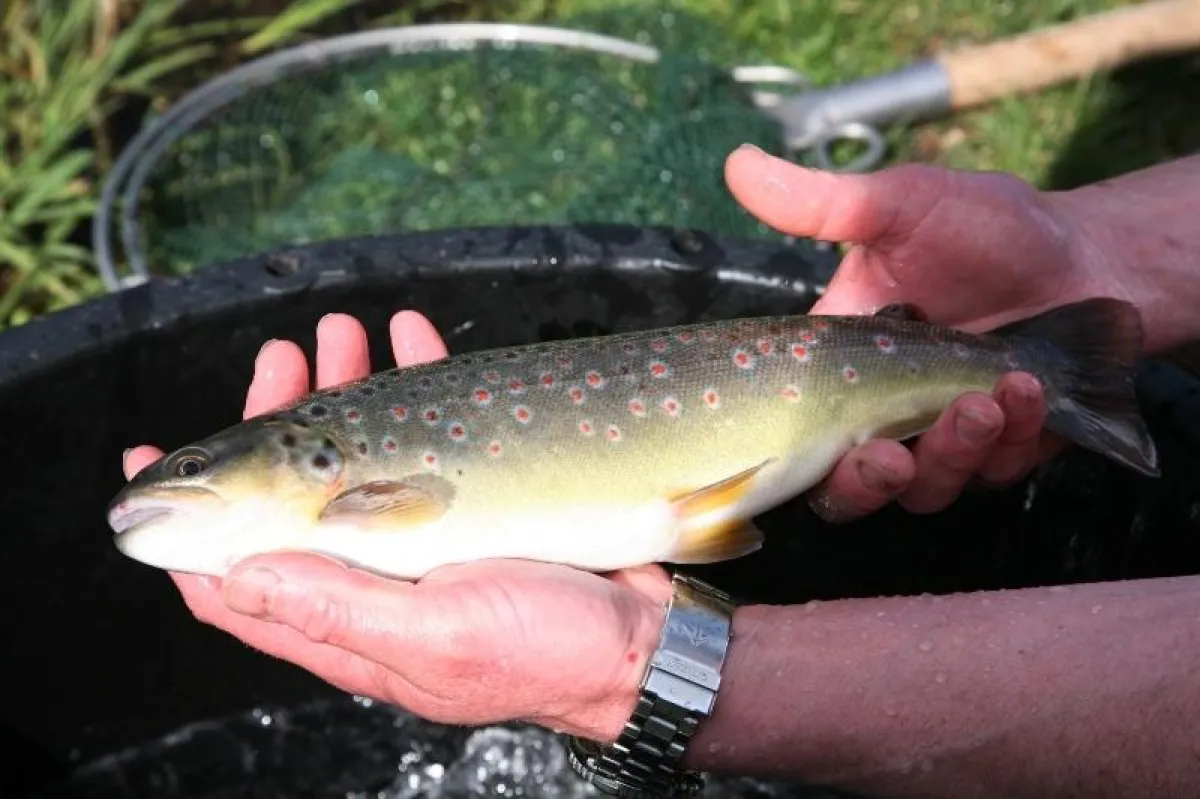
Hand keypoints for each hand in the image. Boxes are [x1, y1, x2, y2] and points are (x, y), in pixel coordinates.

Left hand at [122, 311, 668, 740]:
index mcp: (349, 622)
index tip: (146, 463)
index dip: (184, 530)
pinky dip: (419, 385)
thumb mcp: (439, 634)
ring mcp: (423, 540)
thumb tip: (234, 572)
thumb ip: (338, 604)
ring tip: (342, 331)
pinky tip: (414, 336)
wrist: (646, 642)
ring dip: (343, 391)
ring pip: (359, 457)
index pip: (236, 581)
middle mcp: (374, 580)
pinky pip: (430, 437)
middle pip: (294, 498)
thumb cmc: (547, 651)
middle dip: (277, 423)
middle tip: (283, 357)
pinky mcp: (473, 506)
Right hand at [724, 145, 1101, 520]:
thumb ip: (823, 204)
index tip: (813, 442)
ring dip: (951, 455)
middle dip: (864, 485)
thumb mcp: (902, 206)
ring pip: (921, 490)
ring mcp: (940, 440)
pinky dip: (1011, 440)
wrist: (1091, 255)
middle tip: (890, 459)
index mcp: (841, 364)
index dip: (788, 453)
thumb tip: (736, 162)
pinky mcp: (1000, 455)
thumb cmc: (989, 228)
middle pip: (844, 486)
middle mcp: (881, 412)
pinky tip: (1029, 392)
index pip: (792, 426)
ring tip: (988, 401)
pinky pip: (991, 474)